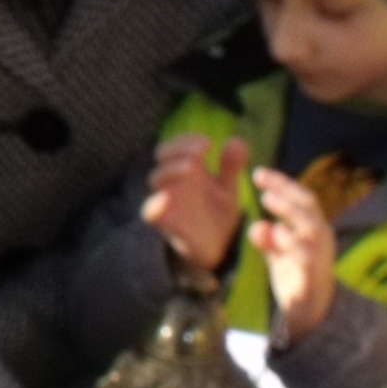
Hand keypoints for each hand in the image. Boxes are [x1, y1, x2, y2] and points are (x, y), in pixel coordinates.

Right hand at [141, 136, 244, 277]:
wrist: (218, 248)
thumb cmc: (218, 214)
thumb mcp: (227, 188)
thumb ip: (231, 167)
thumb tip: (236, 140)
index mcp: (187, 168)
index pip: (178, 144)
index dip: (188, 139)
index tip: (208, 144)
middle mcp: (173, 181)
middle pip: (162, 154)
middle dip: (179, 148)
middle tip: (201, 151)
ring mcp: (166, 200)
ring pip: (156, 178)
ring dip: (172, 169)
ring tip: (193, 168)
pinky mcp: (164, 222)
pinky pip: (150, 211)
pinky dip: (155, 204)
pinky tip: (168, 198)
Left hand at [251, 166, 340, 334]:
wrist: (313, 316)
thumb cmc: (297, 278)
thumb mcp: (279, 254)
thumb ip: (267, 239)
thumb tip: (257, 225)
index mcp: (313, 228)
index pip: (301, 199)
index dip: (282, 183)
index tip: (259, 173)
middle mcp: (320, 238)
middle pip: (308, 205)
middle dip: (285, 189)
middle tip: (261, 181)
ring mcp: (319, 256)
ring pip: (310, 226)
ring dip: (288, 210)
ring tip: (266, 200)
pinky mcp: (313, 276)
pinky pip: (305, 256)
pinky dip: (290, 243)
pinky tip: (275, 235)